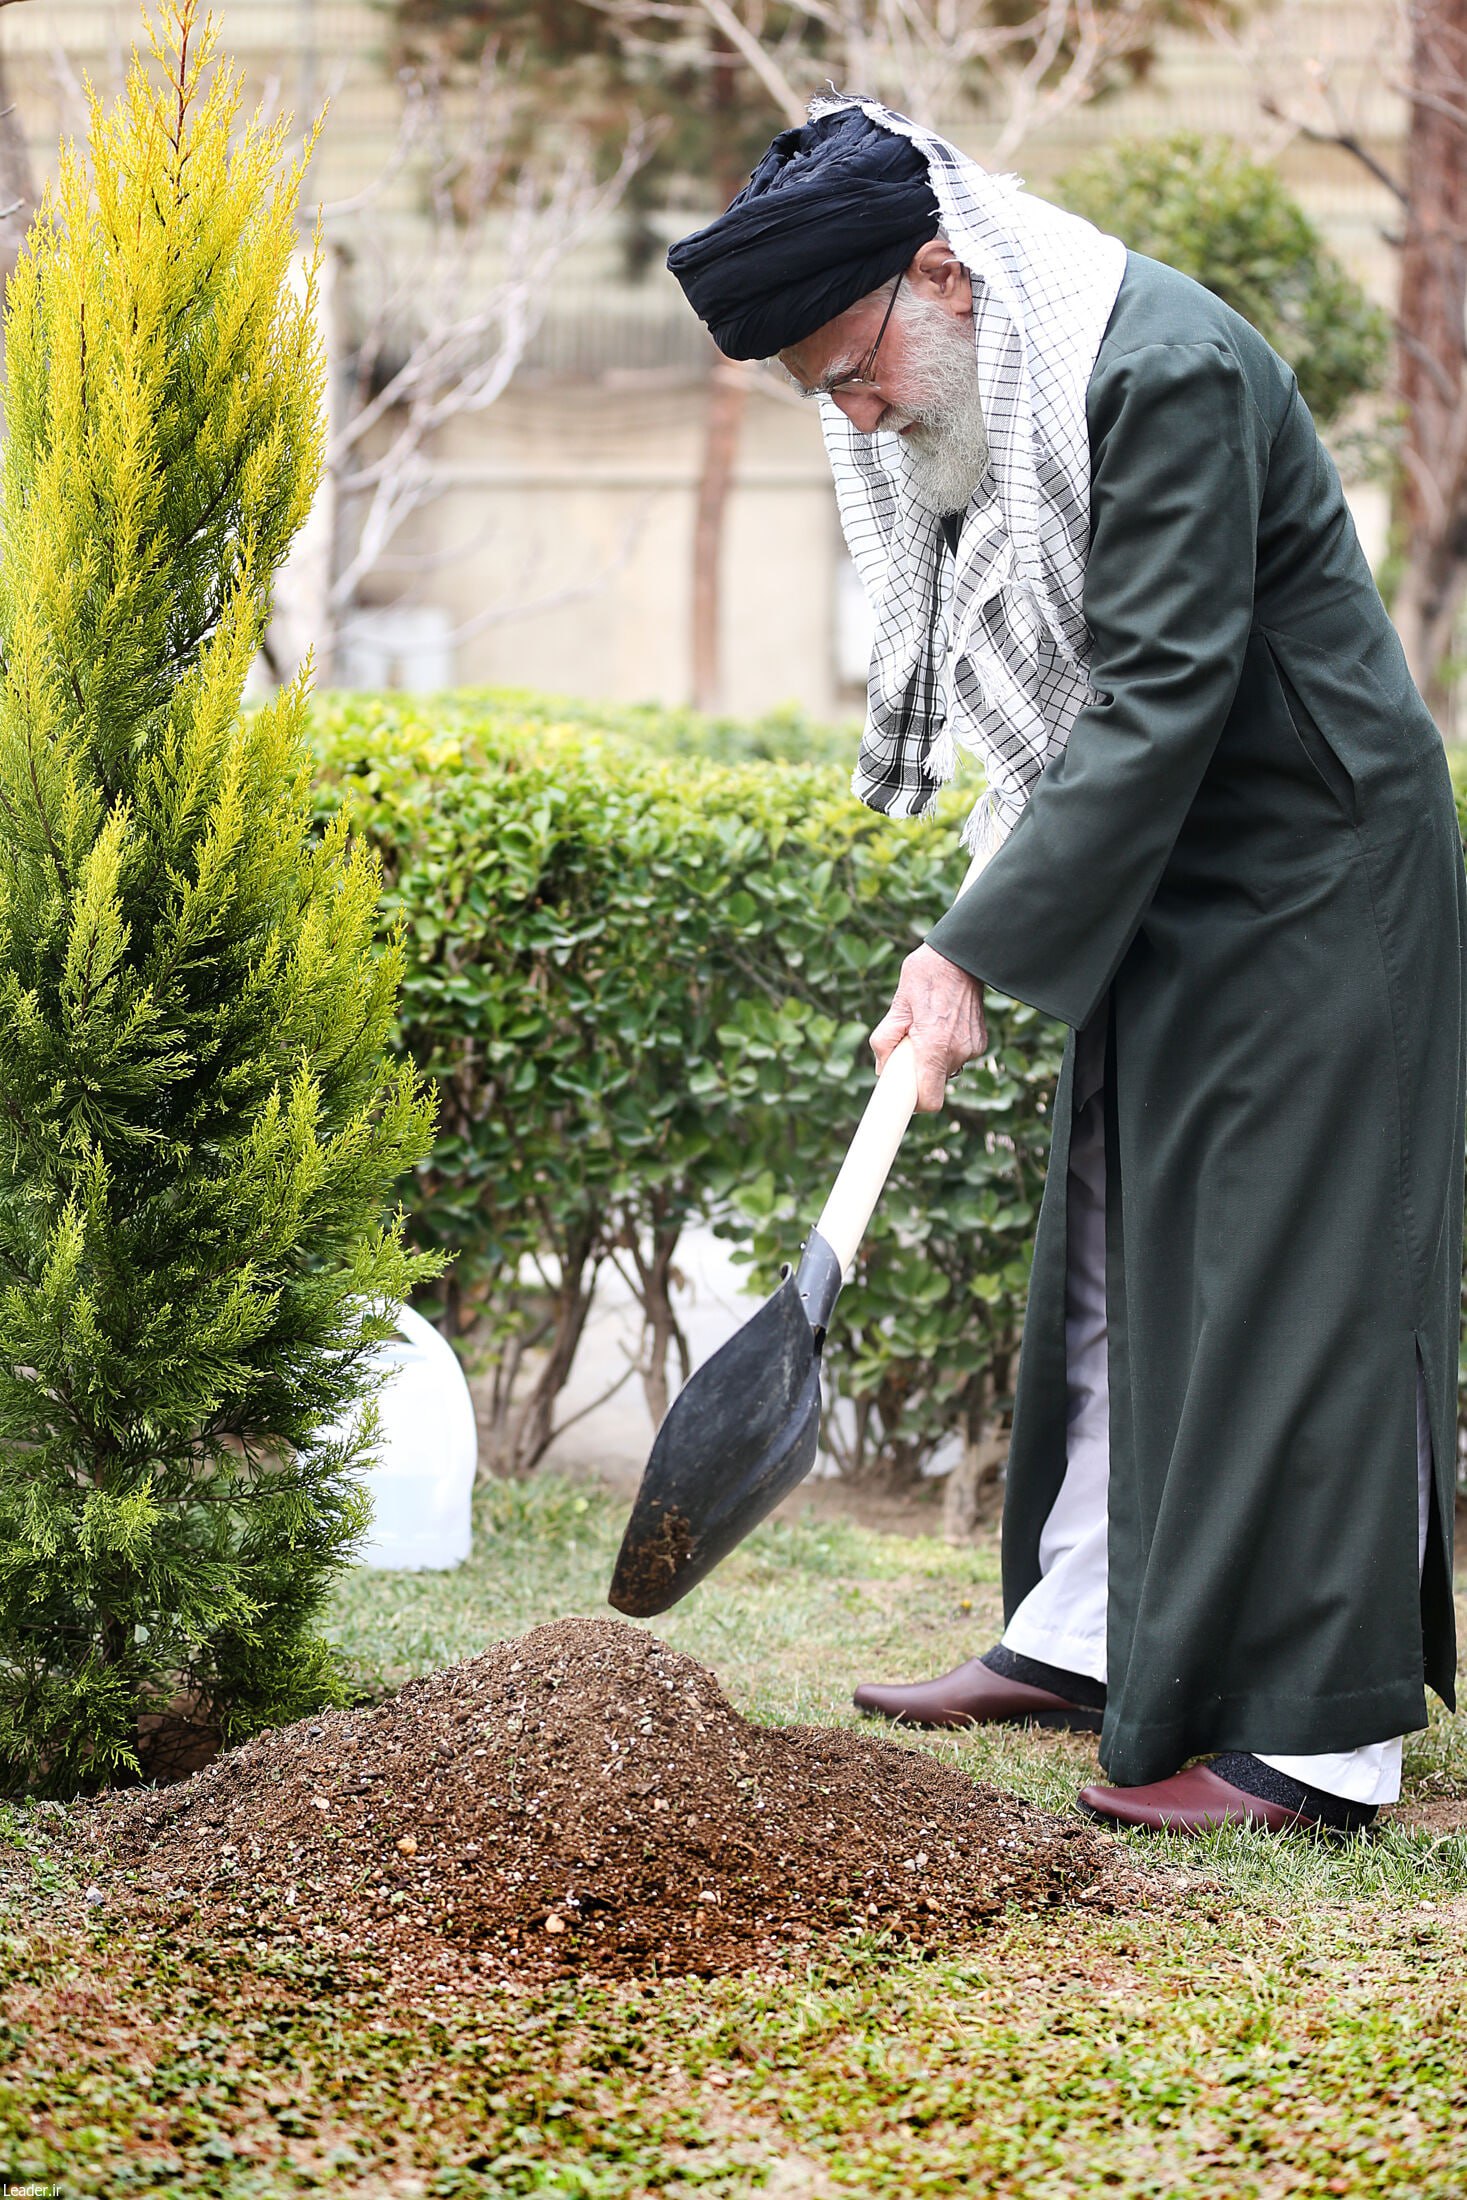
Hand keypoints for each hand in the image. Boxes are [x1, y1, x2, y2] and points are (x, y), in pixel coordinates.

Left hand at [870, 944, 987, 1112]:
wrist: (962, 956)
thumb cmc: (925, 976)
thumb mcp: (897, 1006)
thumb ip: (885, 1041)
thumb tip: (882, 1068)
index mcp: (933, 1047)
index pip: (929, 1101)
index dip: (914, 1103)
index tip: (903, 1094)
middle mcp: (957, 1052)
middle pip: (933, 1082)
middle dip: (917, 1070)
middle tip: (910, 1043)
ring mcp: (972, 1048)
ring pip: (944, 1069)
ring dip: (932, 1057)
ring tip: (928, 1026)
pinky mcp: (980, 1042)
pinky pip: (957, 1056)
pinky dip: (947, 1047)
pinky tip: (944, 1023)